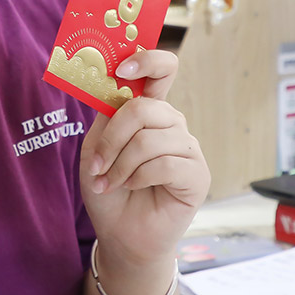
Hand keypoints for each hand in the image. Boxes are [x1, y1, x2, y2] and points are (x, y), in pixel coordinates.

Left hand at [80, 50, 209, 267]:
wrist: (120, 234)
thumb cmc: (109, 189)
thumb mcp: (96, 147)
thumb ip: (107, 115)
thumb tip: (114, 85)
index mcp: (150, 112)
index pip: (162, 70)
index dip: (146, 60)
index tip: (122, 68)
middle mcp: (172, 125)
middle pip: (145, 108)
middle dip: (113, 137)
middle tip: (97, 163)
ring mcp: (188, 149)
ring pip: (150, 139)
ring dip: (121, 164)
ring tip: (110, 182)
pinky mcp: (197, 175)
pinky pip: (166, 164)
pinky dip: (138, 177)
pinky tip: (132, 188)